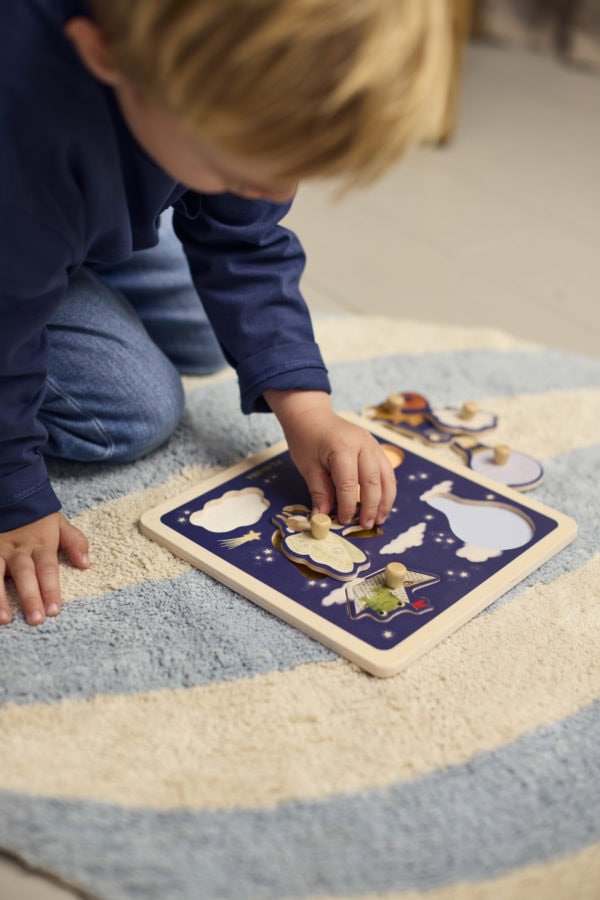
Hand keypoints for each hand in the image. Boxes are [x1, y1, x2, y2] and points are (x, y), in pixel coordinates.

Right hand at [0, 512, 89, 625]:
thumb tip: (86, 563)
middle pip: (25, 574)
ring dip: (0, 598)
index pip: (47, 569)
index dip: (51, 589)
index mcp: (40, 545)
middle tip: (36, 619)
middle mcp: (18, 550)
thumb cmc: (38, 520)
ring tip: (5, 619)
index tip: (54, 610)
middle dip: (30, 597)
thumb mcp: (60, 525)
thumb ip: (75, 542)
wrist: (11, 499)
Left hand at [264, 390, 396, 527]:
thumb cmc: (306, 439)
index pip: (349, 484)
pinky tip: (382, 503)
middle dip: (371, 507)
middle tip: (366, 525)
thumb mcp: (307, 467)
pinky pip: (386, 470)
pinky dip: (386, 488)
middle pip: (372, 481)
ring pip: (386, 477)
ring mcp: (372, 444)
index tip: (343, 521)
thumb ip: (319, 492)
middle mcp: (362, 444)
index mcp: (342, 447)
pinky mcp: (376, 447)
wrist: (311, 415)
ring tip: (380, 519)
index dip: (347, 505)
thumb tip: (322, 518)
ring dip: (385, 500)